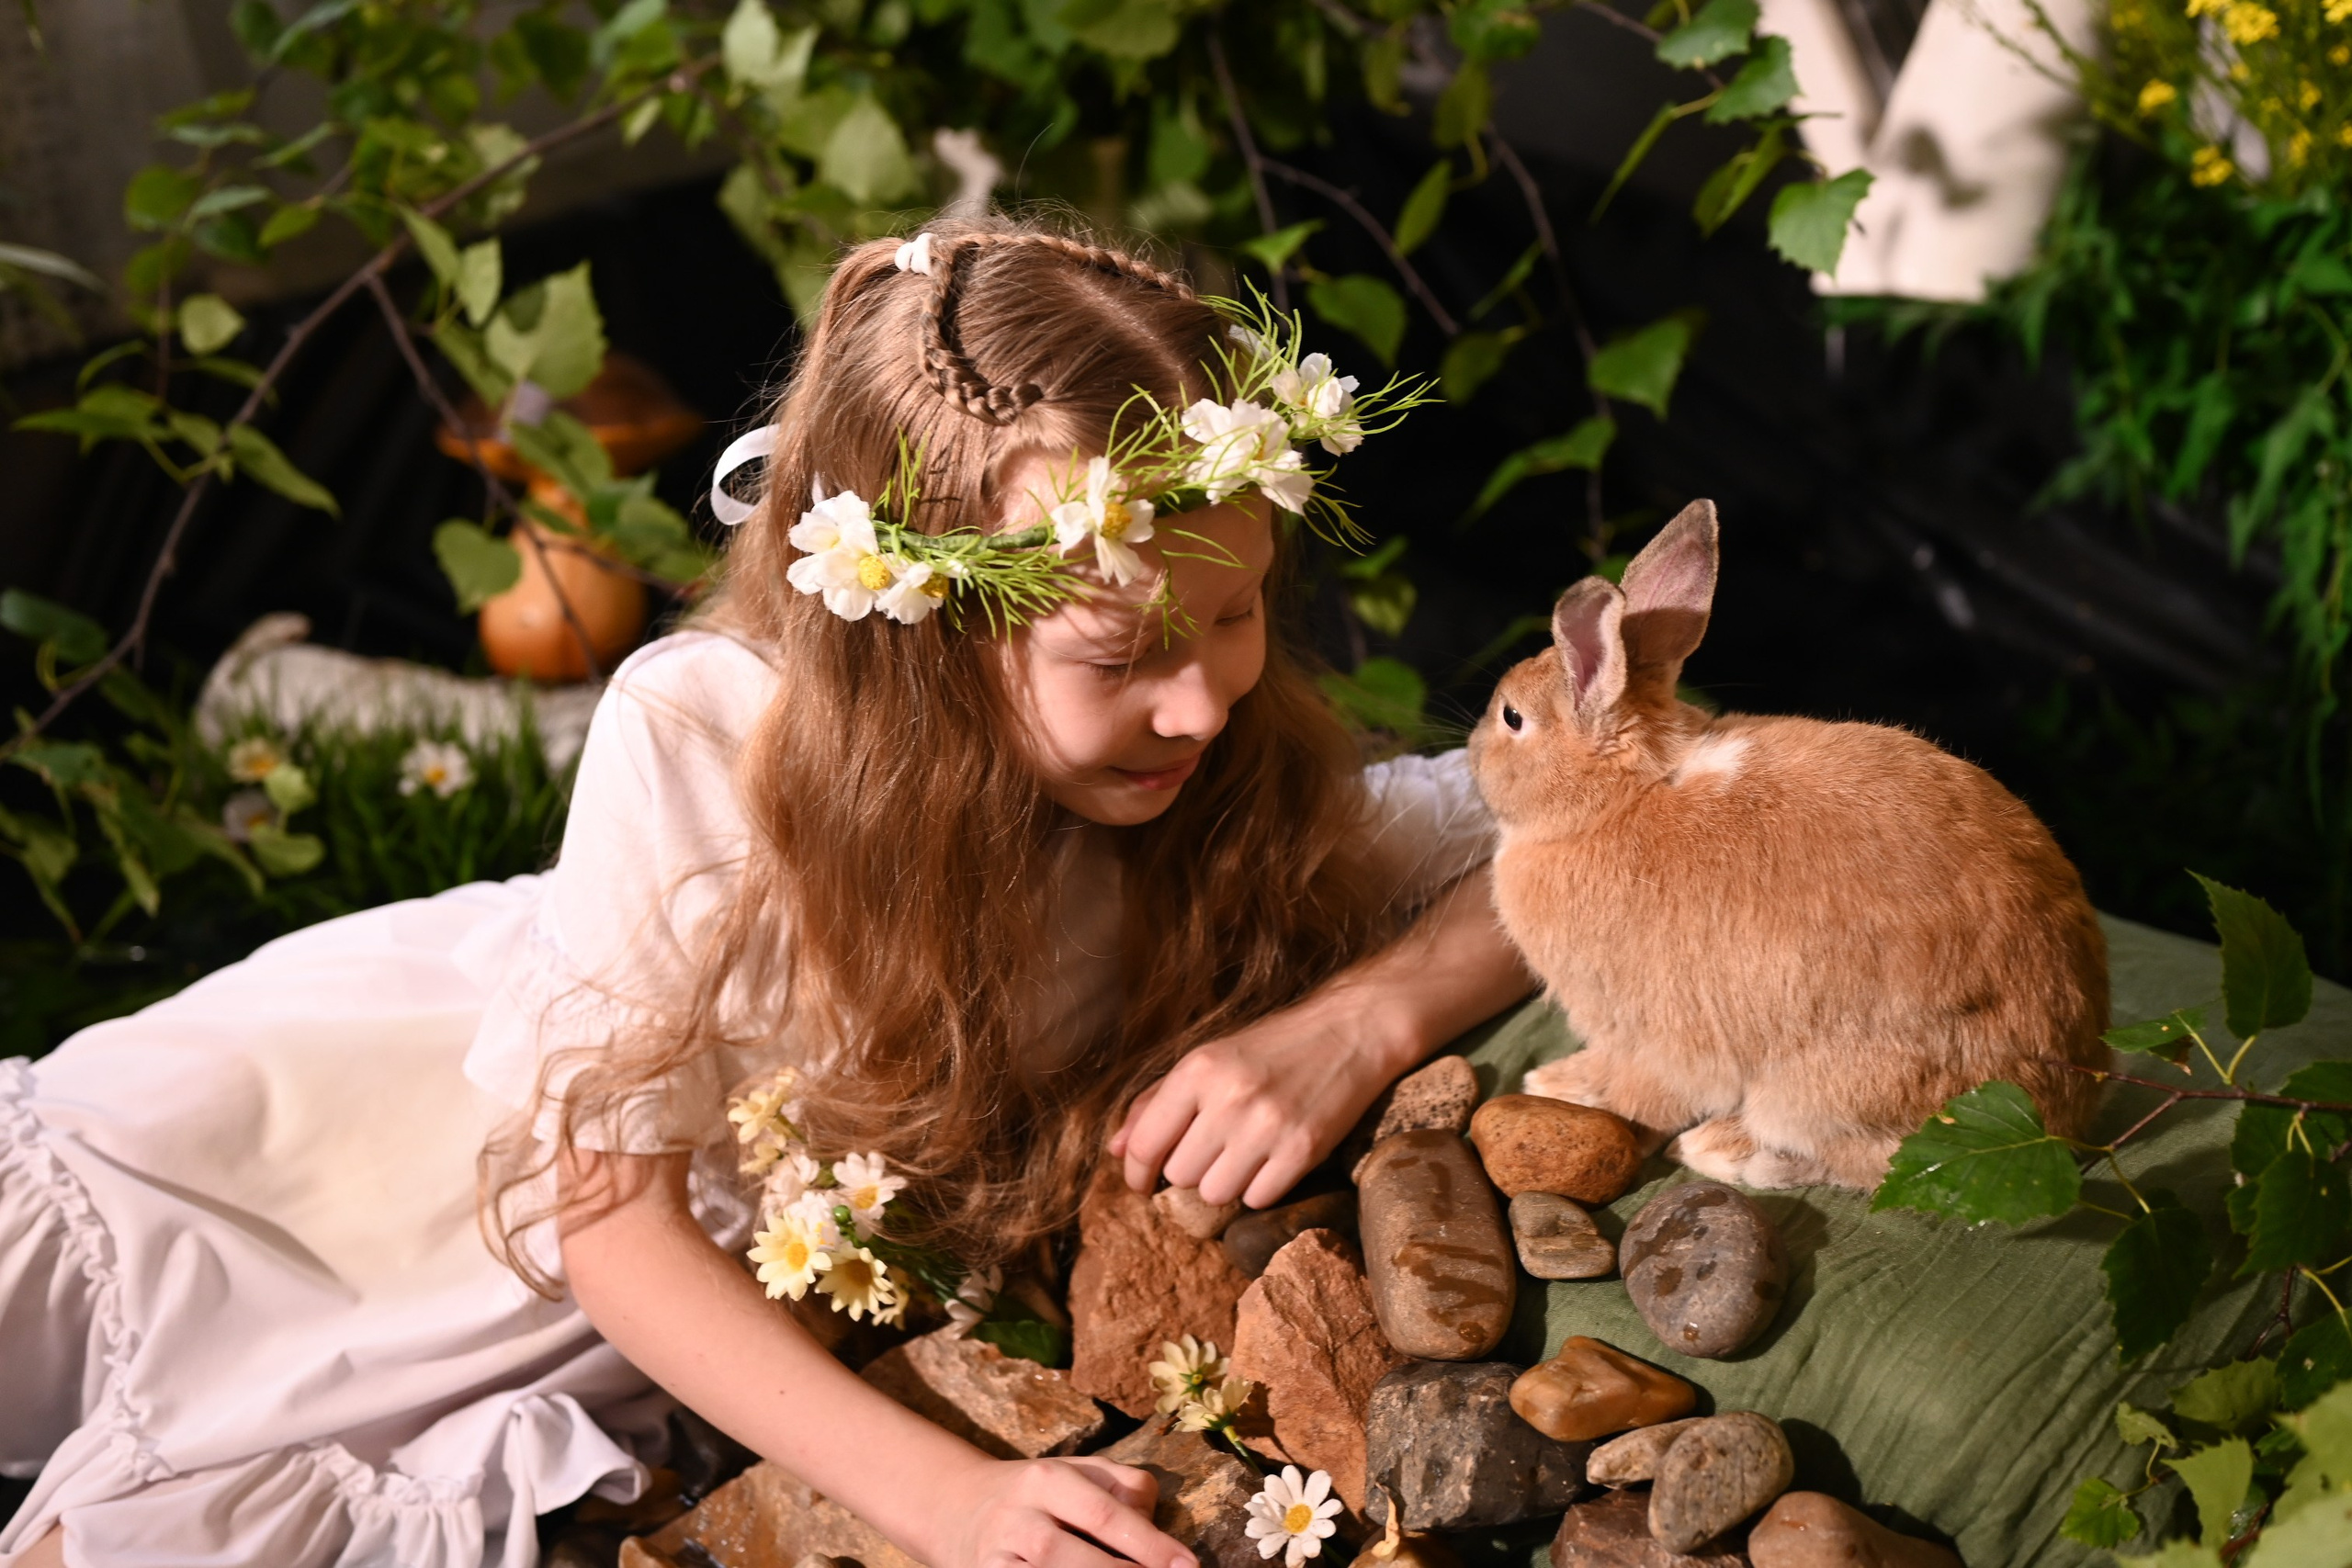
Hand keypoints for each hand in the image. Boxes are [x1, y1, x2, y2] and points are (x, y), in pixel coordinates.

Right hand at [925, 1455, 1190, 1567]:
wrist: (958, 1506)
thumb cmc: (1040, 1494)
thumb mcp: (1078, 1473)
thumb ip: (1123, 1486)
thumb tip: (1152, 1524)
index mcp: (1048, 1479)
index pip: (1105, 1512)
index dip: (1149, 1542)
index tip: (1187, 1565)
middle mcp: (1018, 1516)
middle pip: (1069, 1554)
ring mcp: (996, 1554)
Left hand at [1109, 1003, 1403, 1207]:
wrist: (1349, 1031)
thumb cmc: (1270, 1048)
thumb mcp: (1207, 1059)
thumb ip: (1155, 1102)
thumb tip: (1114, 1150)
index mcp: (1198, 1069)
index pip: (1146, 1144)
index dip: (1136, 1172)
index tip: (1141, 1182)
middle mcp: (1230, 1097)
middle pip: (1180, 1174)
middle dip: (1190, 1169)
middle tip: (1213, 1148)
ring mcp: (1268, 1126)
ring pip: (1215, 1194)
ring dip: (1225, 1182)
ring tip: (1244, 1153)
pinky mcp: (1304, 1149)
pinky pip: (1257, 1199)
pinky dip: (1260, 1187)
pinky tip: (1271, 1158)